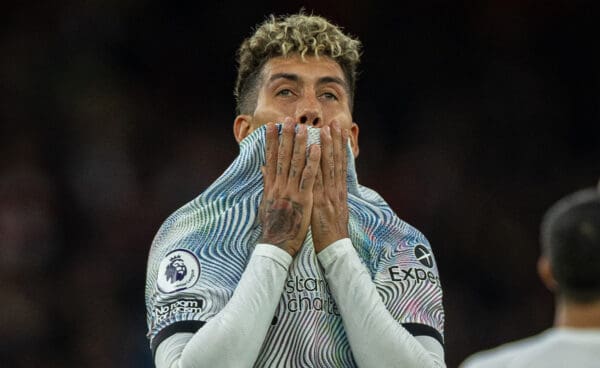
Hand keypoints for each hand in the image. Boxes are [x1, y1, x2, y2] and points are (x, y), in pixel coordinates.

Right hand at [259, 119, 320, 255]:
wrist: (277, 245)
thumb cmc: (273, 226)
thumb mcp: (266, 203)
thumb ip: (267, 184)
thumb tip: (264, 168)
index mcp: (271, 187)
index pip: (270, 159)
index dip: (271, 142)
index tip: (272, 126)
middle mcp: (279, 186)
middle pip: (283, 157)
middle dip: (286, 137)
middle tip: (288, 119)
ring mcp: (291, 192)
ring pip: (296, 164)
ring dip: (300, 144)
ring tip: (303, 128)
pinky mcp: (304, 199)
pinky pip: (309, 177)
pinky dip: (313, 162)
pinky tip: (317, 149)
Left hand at [311, 122, 349, 252]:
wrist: (335, 248)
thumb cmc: (331, 232)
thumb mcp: (334, 210)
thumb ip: (330, 195)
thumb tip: (331, 184)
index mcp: (338, 191)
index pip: (340, 163)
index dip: (339, 145)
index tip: (337, 130)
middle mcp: (335, 190)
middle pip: (335, 161)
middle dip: (334, 141)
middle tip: (333, 122)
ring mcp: (328, 195)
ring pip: (328, 167)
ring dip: (326, 147)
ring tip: (323, 130)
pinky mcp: (320, 202)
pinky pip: (316, 181)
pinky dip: (314, 166)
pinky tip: (311, 154)